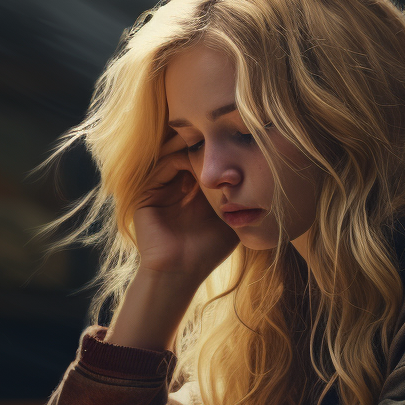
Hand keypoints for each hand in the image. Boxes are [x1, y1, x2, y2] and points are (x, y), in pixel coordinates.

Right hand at [131, 131, 238, 281]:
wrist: (180, 271)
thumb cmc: (208, 251)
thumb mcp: (229, 219)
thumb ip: (237, 198)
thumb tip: (256, 173)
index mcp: (195, 194)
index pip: (208, 164)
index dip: (222, 153)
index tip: (239, 141)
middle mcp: (177, 189)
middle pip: (193, 156)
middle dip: (209, 145)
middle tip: (227, 133)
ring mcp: (162, 190)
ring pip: (179, 155)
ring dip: (196, 147)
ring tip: (214, 141)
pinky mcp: (148, 193)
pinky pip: (166, 164)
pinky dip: (182, 157)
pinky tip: (201, 160)